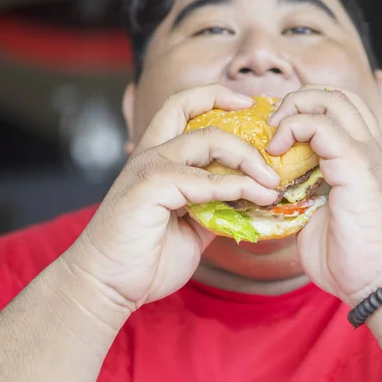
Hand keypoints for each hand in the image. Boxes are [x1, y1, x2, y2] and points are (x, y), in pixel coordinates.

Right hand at [64, 84, 279, 308]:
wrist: (107, 286)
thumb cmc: (145, 256)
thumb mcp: (191, 225)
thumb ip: (214, 205)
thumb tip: (248, 199)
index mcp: (159, 159)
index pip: (183, 108)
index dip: (215, 96)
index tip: (249, 104)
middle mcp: (151, 155)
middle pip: (193, 110)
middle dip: (239, 120)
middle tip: (273, 148)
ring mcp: (149, 168)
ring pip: (206, 140)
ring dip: (247, 158)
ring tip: (272, 181)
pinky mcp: (150, 188)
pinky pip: (203, 180)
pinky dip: (234, 186)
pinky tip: (255, 197)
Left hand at [267, 85, 381, 306]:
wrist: (379, 281)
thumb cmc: (348, 255)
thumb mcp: (318, 215)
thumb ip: (302, 191)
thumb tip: (272, 186)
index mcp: (361, 157)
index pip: (338, 108)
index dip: (304, 108)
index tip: (274, 131)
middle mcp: (368, 148)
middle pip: (335, 95)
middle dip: (296, 100)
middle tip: (270, 127)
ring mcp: (366, 154)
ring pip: (332, 100)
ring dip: (294, 109)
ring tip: (273, 135)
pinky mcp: (358, 166)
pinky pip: (322, 127)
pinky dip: (294, 129)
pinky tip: (276, 152)